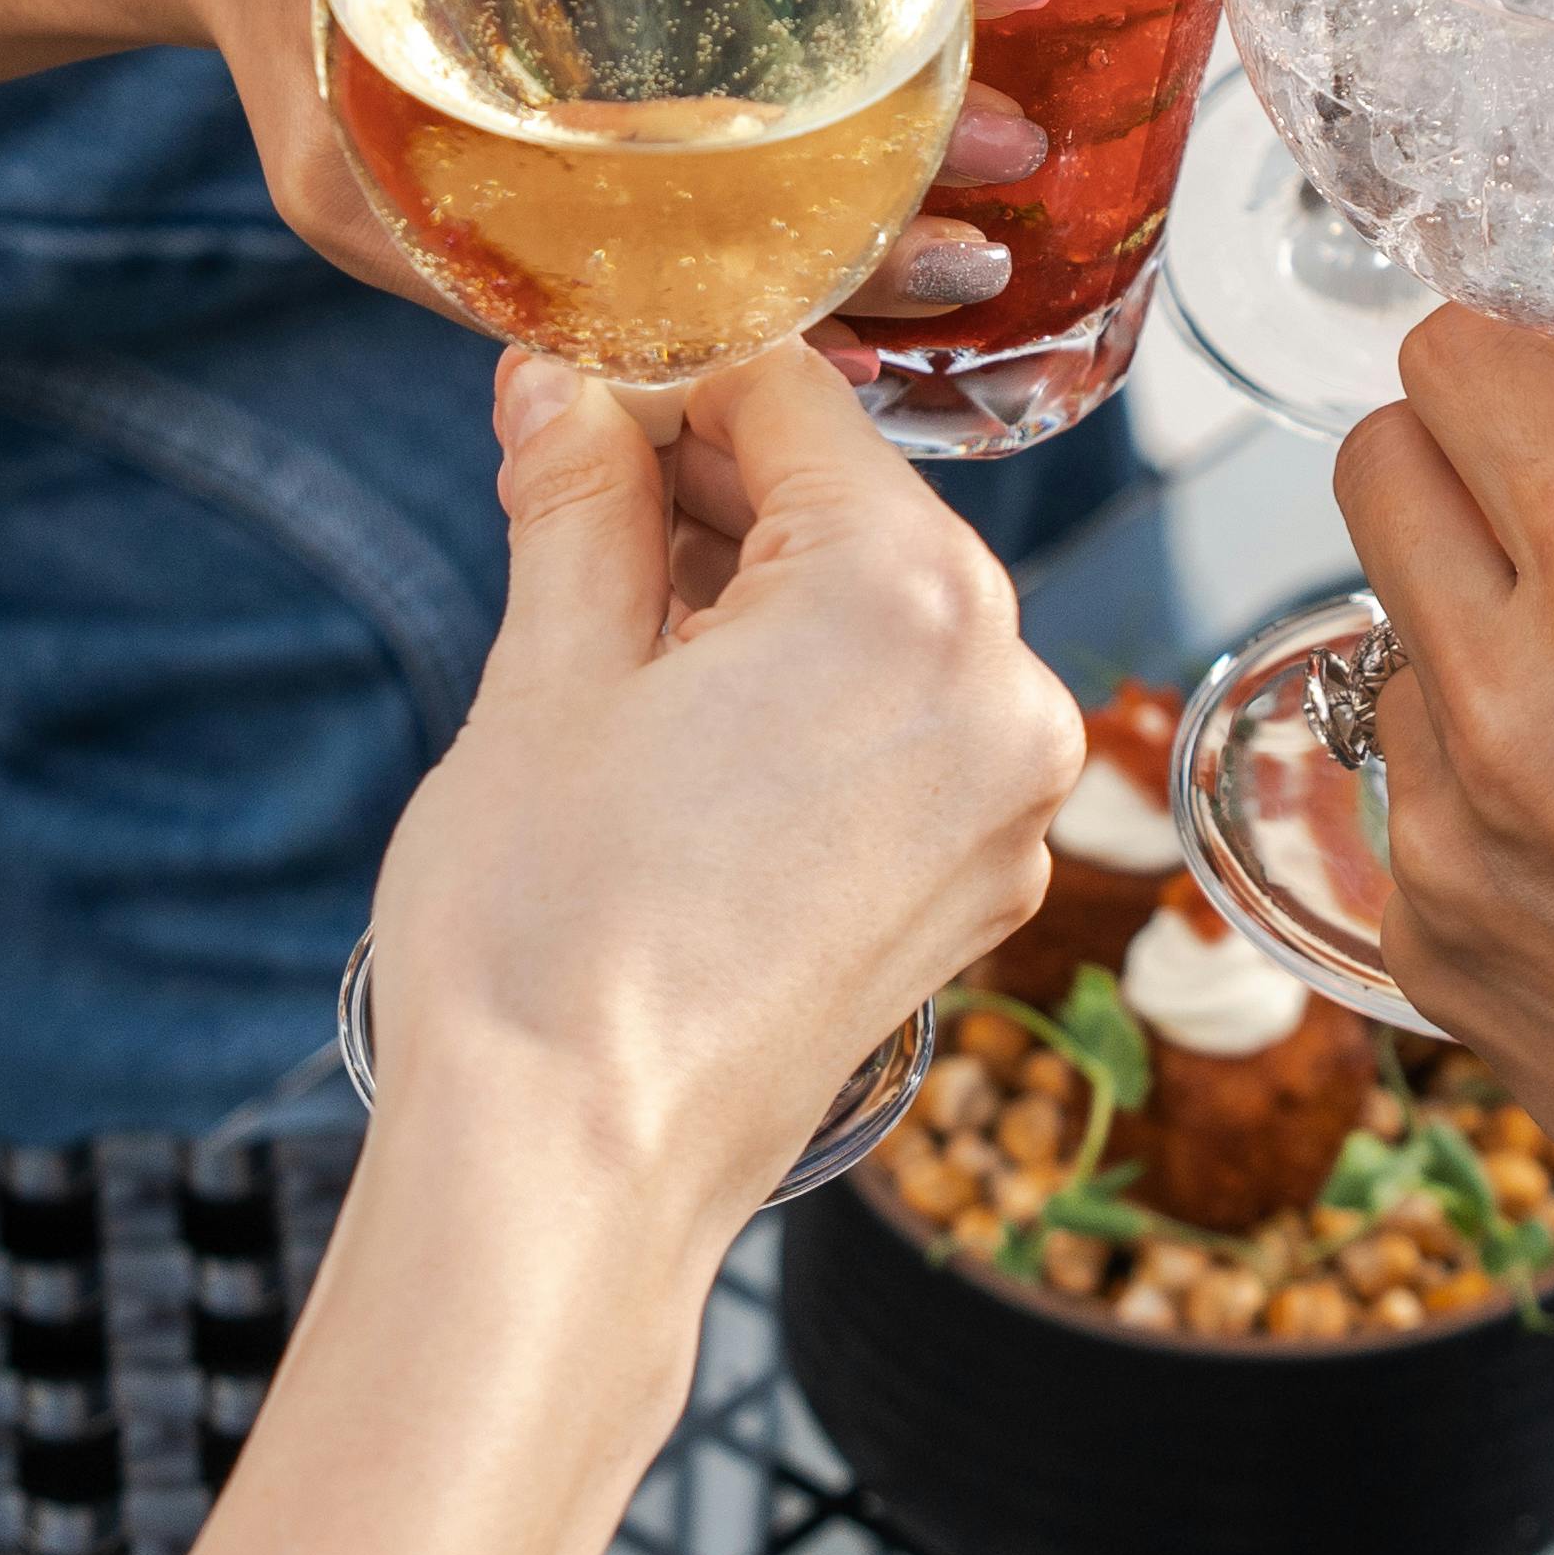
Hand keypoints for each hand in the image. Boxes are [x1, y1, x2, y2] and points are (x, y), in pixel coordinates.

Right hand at [367, 346, 1085, 1205]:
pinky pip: (904, 729)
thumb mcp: (548, 673)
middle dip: (715, 488)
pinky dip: (810, 698)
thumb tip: (563, 389)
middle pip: (856, 509)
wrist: (570, 1172)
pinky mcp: (977, 886)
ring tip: (610, 615)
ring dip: (760, 592)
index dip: (671, 382)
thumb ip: (581, 502)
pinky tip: (683, 724)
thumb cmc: (549, 935)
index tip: (585, 395)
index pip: (795, 401)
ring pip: (884, 620)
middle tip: (573, 489)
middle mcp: (1001, 687)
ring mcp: (1004, 801)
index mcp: (910, 596)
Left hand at [1334, 310, 1553, 1173]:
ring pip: (1388, 623)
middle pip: (1373, 460)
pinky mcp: (1411, 923)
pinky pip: (1407, 775)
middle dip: (1460, 451)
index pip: (1458, 363)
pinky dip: (1479, 768)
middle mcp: (1502, 696)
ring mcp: (1437, 821)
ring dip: (1472, 623)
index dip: (1512, 343)